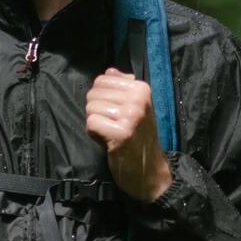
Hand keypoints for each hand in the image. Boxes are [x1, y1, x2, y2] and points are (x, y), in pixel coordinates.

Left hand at [85, 68, 171, 202]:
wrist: (149, 169)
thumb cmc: (139, 136)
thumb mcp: (137, 107)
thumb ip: (122, 87)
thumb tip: (109, 71)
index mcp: (142, 89)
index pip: (102, 80)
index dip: (102, 98)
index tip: (116, 112)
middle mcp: (138, 100)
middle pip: (93, 94)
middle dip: (97, 111)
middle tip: (113, 125)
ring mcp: (130, 116)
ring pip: (91, 109)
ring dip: (96, 123)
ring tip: (111, 133)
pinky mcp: (120, 134)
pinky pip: (91, 123)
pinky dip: (94, 134)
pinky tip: (108, 141)